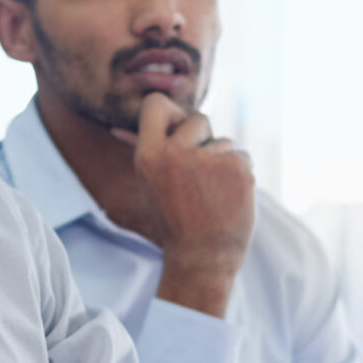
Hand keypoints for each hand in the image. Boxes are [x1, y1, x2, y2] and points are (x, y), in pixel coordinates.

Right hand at [117, 92, 253, 317]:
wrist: (202, 259)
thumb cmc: (175, 223)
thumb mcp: (151, 184)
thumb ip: (147, 151)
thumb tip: (120, 128)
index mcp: (148, 155)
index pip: (156, 103)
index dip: (172, 113)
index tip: (179, 130)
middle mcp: (175, 152)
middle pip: (198, 118)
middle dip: (204, 139)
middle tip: (200, 174)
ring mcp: (208, 158)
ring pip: (224, 141)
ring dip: (224, 162)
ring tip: (213, 194)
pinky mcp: (237, 166)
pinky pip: (242, 155)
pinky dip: (241, 174)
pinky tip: (229, 197)